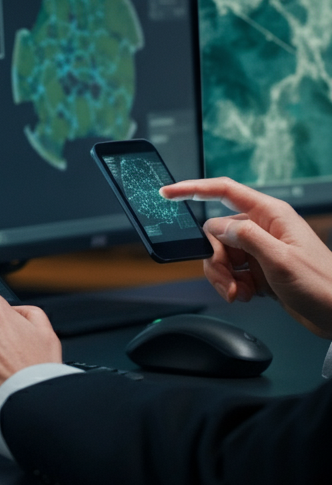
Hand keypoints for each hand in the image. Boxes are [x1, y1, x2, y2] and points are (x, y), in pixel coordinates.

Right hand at [161, 177, 331, 338]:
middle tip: (228, 281)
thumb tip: (218, 228)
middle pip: (216, 232)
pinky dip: (231, 285)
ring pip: (219, 254)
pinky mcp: (258, 268)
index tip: (168, 193)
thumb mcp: (281, 260)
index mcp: (270, 215)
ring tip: (239, 292)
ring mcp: (259, 248)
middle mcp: (262, 228)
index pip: (224, 191)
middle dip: (215, 259)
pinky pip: (229, 271)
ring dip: (222, 276)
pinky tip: (246, 295)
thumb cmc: (323, 285)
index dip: (192, 189)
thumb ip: (247, 238)